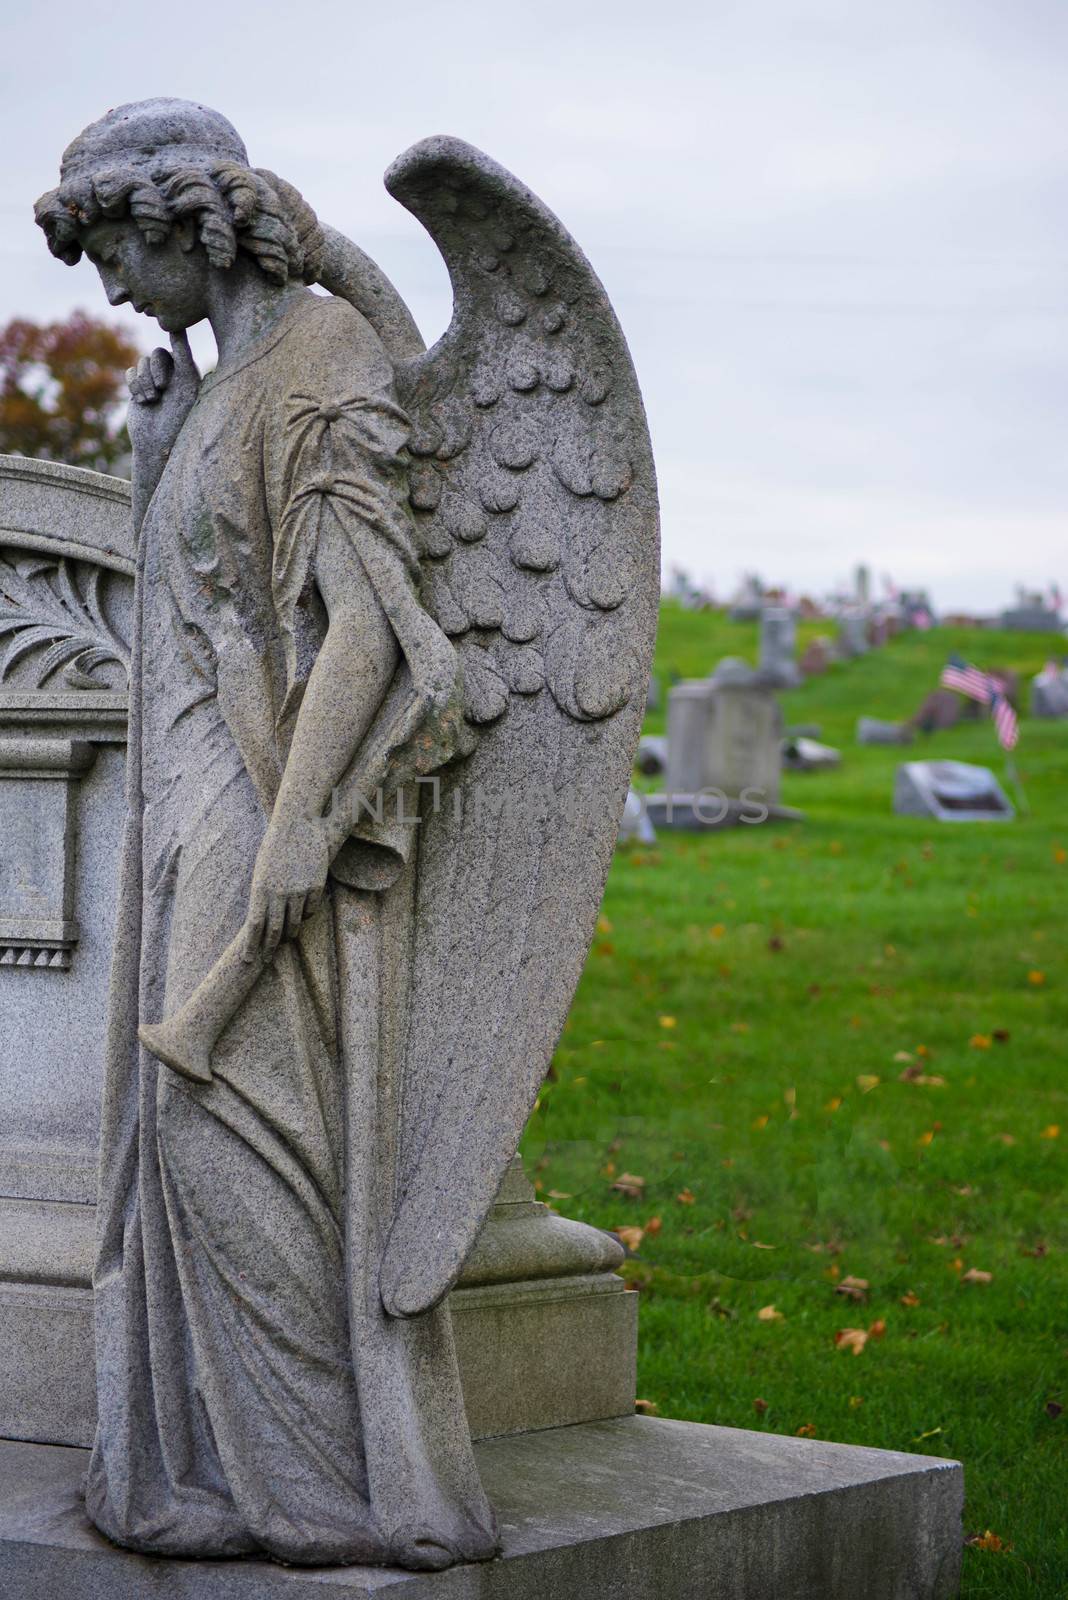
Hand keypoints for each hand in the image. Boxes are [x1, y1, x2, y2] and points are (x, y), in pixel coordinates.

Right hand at [125, 331, 199, 466]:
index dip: (174, 342)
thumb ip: (183, 356)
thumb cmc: (178, 415)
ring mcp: (152, 380)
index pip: (178, 346)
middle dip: (156, 370)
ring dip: (145, 382)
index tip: (172, 347)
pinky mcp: (137, 387)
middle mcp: (170, 374)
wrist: (157, 441)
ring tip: (152, 401)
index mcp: (187, 372)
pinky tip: (142, 402)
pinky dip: (135, 386)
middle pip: (157, 353)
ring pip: (142, 362)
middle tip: (162, 389)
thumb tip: (178, 329)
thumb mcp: (186, 384)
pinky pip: (130, 372)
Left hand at [243, 815, 330, 960]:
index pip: (254, 926)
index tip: (249, 960)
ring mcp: (299, 890)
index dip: (251, 946)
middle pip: (275, 930)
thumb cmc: (275, 846)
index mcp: (260, 889)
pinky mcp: (316, 886)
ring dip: (290, 932)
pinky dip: (306, 915)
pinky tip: (302, 916)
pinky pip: (311, 909)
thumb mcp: (261, 870)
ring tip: (286, 937)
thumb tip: (261, 919)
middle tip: (267, 959)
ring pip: (295, 922)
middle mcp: (279, 893)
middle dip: (270, 948)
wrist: (297, 825)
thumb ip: (261, 895)